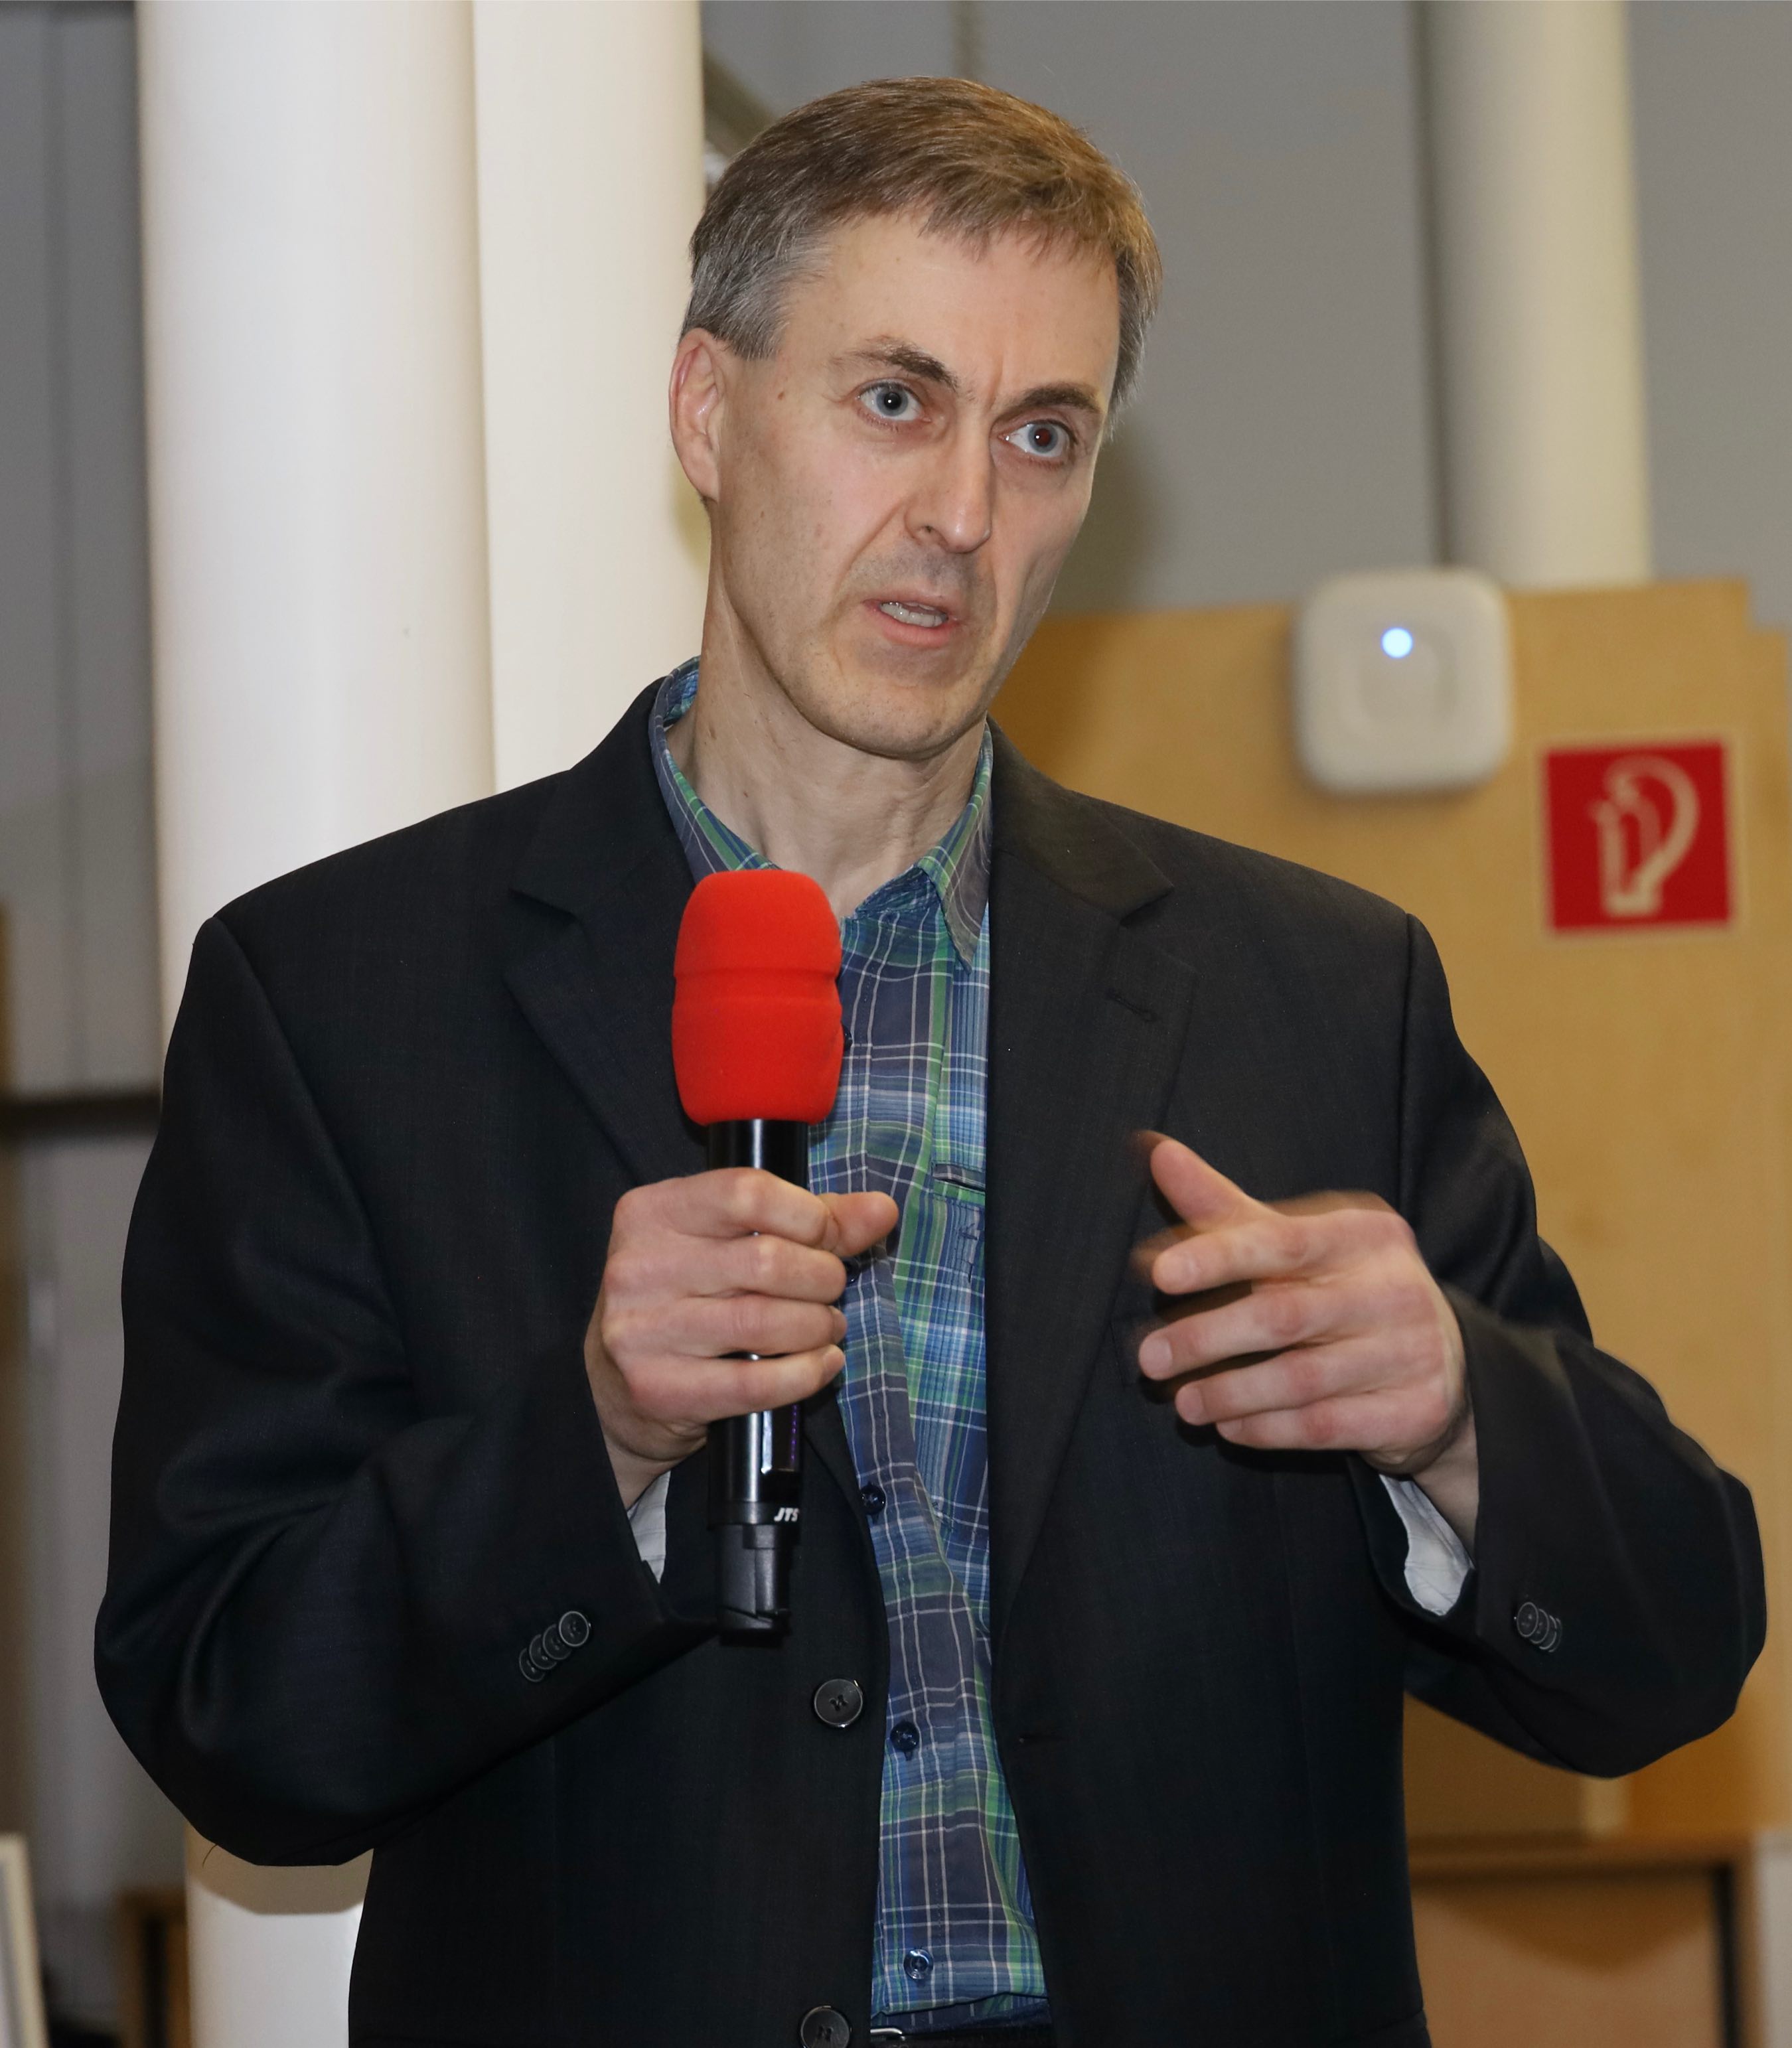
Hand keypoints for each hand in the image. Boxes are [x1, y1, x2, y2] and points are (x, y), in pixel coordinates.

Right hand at [585, 1169, 897, 1507]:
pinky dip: (806, 1374)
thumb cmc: (686, 1301)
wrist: (613, 1390)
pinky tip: (820, 1365)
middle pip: (766, 1260)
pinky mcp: (660, 1388)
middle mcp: (638, 1267)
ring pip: (766, 1321)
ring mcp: (643, 1331)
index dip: (808, 1216)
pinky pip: (757, 1382)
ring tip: (826, 1327)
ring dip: (818, 1326)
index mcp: (652, 1212)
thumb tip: (881, 1210)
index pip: (747, 1192)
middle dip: (822, 1278)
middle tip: (829, 1290)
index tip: (827, 1237)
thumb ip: (807, 1220)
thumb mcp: (729, 1243)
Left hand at [1135, 1136, 1476, 1543]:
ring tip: (1182, 1403)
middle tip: (1149, 1357)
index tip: (1160, 1273)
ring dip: (1229, 1393)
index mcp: (1364, 1234)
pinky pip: (1324, 1426)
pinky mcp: (1413, 1411)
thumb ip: (1226, 1208)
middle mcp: (1394, 1289)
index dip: (1217, 1256)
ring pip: (1301, 1380)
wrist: (1445, 1368)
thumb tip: (1160, 1154)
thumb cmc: (1346, 1290)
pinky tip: (1228, 1428)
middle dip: (1206, 1337)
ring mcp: (1410, 1353)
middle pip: (1284, 1315)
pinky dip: (1267, 1429)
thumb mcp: (1297, 1244)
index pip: (1282, 1241)